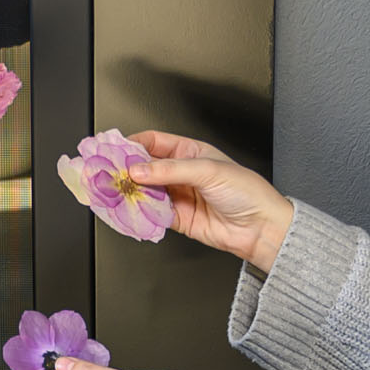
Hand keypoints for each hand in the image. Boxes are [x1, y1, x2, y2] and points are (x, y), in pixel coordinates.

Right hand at [120, 133, 294, 273]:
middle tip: (108, 172)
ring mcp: (178, 195)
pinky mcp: (177, 219)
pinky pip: (152, 213)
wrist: (261, 227)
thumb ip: (170, 170)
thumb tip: (139, 170)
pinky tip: (130, 208)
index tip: (114, 149)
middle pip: (144, 167)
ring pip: (145, 191)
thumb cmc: (247, 192)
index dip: (132, 144)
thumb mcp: (208, 170)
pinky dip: (139, 211)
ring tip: (113, 191)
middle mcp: (181, 172)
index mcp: (190, 151)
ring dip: (129, 192)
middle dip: (125, 170)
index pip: (153, 142)